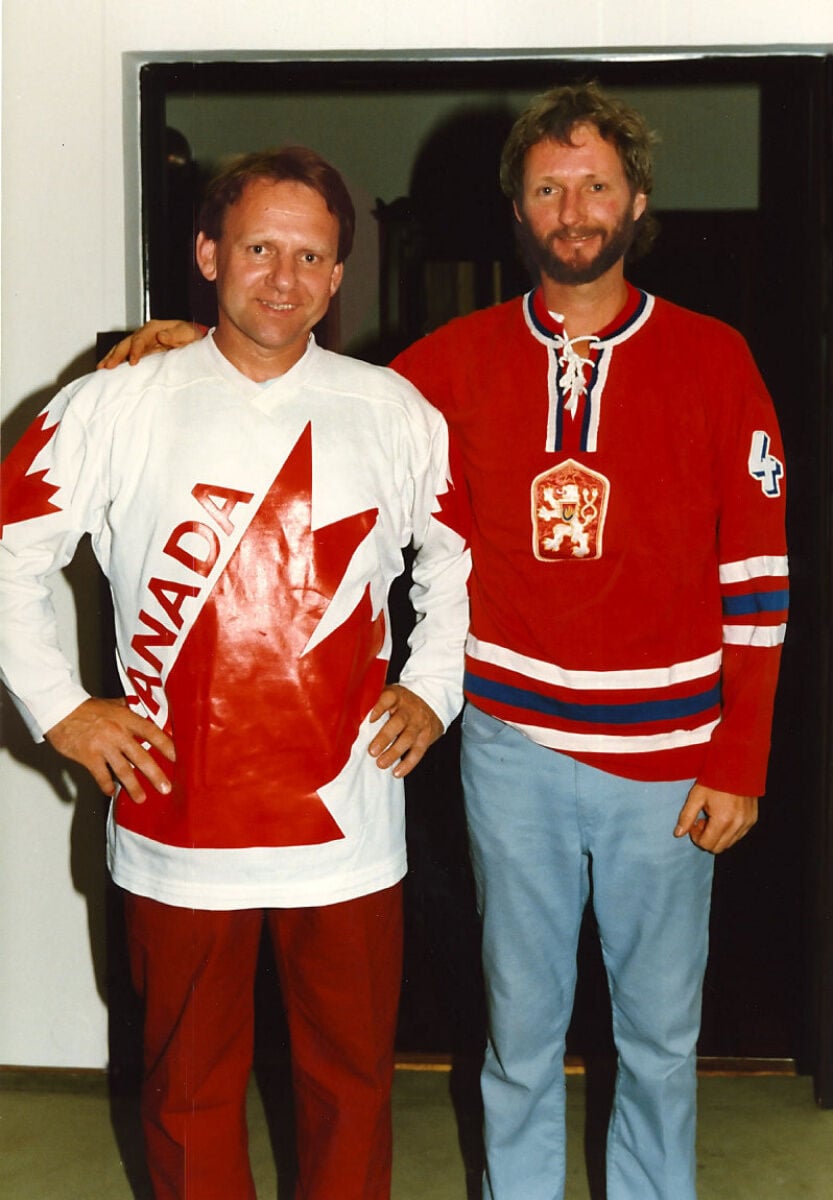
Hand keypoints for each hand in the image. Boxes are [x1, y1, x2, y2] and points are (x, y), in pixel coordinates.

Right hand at [45, 697, 175, 803]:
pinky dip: (106, 785)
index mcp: (126, 718)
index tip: (177, 757)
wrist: (59, 710)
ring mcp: (103, 746)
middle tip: (165, 788)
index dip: (166, 745)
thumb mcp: (111, 704)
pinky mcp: (88, 756)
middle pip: (141, 756)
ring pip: (123, 770)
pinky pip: (101, 775)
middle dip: (155, 774)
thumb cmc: (85, 708)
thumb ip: (127, 708)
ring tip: (141, 798)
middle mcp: (118, 733)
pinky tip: (111, 792)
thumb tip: (143, 708)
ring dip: (133, 786)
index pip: (151, 732)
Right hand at [97, 320, 203, 368]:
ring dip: (111, 358)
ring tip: (101, 368)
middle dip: (116, 355)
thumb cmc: (191, 335)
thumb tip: (161, 336)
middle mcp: (145, 334)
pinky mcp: (143, 351)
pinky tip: (110, 369)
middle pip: (126, 343)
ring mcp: (142, 342)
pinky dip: (118, 361)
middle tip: (107, 367)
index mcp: (154, 328)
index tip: (133, 362)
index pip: (139, 339)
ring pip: (122, 348)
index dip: (135, 350)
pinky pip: (127, 355)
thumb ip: (174, 335)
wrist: (194, 338)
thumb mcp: (187, 333)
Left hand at [367, 684, 442, 777]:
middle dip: (384, 737)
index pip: (389, 698)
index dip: (379, 707)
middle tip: (372, 751)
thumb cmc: (401, 702)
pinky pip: (418, 752)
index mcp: (397, 697)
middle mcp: (409, 710)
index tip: (369, 719)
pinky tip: (396, 772)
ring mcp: (419, 724)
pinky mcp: (426, 737)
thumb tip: (347, 709)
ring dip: (394, 753)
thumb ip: (374, 701)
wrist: (432, 703)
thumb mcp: (391, 695)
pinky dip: (407, 764)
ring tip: (381, 764)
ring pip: (408, 738)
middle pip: (398, 722)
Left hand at [674, 783, 757, 853]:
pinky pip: (739, 835)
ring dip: (718, 835)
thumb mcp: (696, 796)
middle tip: (702, 821)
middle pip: (719, 848)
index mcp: (723, 820)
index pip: (707, 844)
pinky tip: (723, 815)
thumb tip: (678, 834)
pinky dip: (729, 831)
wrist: (737, 765)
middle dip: (707, 838)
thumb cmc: (715, 779)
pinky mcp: (753, 820)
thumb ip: (686, 816)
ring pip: (729, 843)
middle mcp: (737, 824)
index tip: (695, 823)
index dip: (696, 837)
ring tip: (713, 817)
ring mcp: (747, 823)